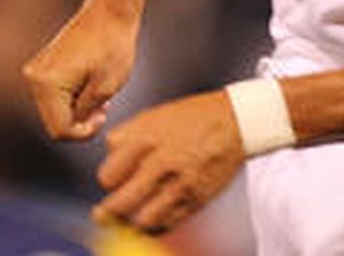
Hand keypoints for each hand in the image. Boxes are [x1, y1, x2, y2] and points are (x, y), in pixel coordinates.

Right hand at [23, 1, 140, 140]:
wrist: (110, 9)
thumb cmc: (113, 44)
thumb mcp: (106, 87)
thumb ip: (86, 113)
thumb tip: (73, 126)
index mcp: (46, 85)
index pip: (59, 130)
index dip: (84, 132)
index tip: (104, 115)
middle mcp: (34, 78)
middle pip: (54, 120)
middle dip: (80, 119)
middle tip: (105, 106)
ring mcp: (36, 70)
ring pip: (55, 108)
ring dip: (78, 107)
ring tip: (101, 93)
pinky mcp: (44, 65)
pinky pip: (55, 93)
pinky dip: (73, 95)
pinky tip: (92, 84)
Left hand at [95, 91, 246, 234]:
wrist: (237, 119)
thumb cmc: (192, 117)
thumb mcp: (154, 117)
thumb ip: (126, 141)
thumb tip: (108, 173)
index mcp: (145, 138)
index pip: (107, 176)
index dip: (110, 179)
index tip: (116, 179)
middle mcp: (161, 161)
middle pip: (119, 204)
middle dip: (109, 212)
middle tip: (106, 213)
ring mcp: (180, 182)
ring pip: (141, 220)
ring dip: (133, 221)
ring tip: (133, 214)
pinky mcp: (197, 197)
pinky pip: (166, 224)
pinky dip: (155, 226)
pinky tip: (154, 216)